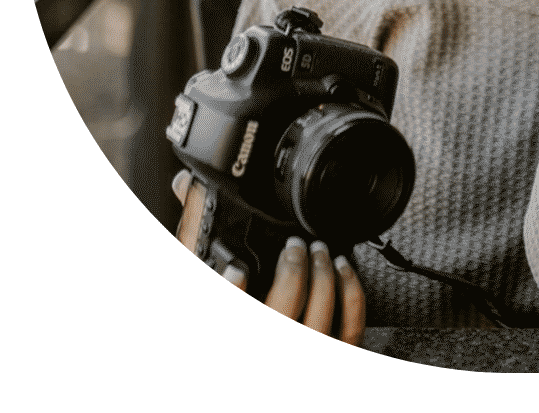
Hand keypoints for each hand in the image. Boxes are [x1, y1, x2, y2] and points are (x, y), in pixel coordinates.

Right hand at [172, 170, 365, 343]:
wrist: (279, 349)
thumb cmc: (253, 306)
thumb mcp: (217, 280)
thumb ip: (196, 244)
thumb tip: (187, 187)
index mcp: (243, 327)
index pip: (236, 313)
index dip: (233, 295)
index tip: (236, 269)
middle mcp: (272, 346)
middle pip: (282, 316)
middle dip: (292, 274)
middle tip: (293, 246)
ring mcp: (305, 352)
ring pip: (319, 322)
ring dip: (323, 279)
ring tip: (321, 251)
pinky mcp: (335, 352)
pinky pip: (349, 328)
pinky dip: (351, 294)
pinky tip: (343, 269)